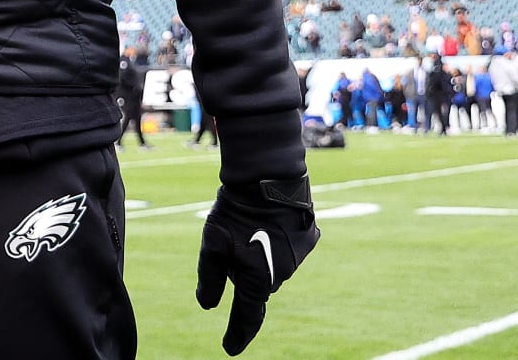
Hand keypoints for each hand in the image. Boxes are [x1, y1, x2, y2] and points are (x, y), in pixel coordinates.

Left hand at [195, 176, 319, 354]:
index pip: (247, 317)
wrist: (268, 175)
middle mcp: (283, 275)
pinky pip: (288, 247)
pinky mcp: (310, 238)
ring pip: (273, 265)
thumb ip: (210, 278)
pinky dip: (276, 239)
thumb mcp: (213, 244)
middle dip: (243, 271)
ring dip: (260, 254)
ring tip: (248, 224)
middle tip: (230, 241)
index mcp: (259, 281)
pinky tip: (267, 218)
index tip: (229, 348)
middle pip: (257, 285)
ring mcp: (300, 257)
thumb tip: (207, 305)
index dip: (237, 334)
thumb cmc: (236, 210)